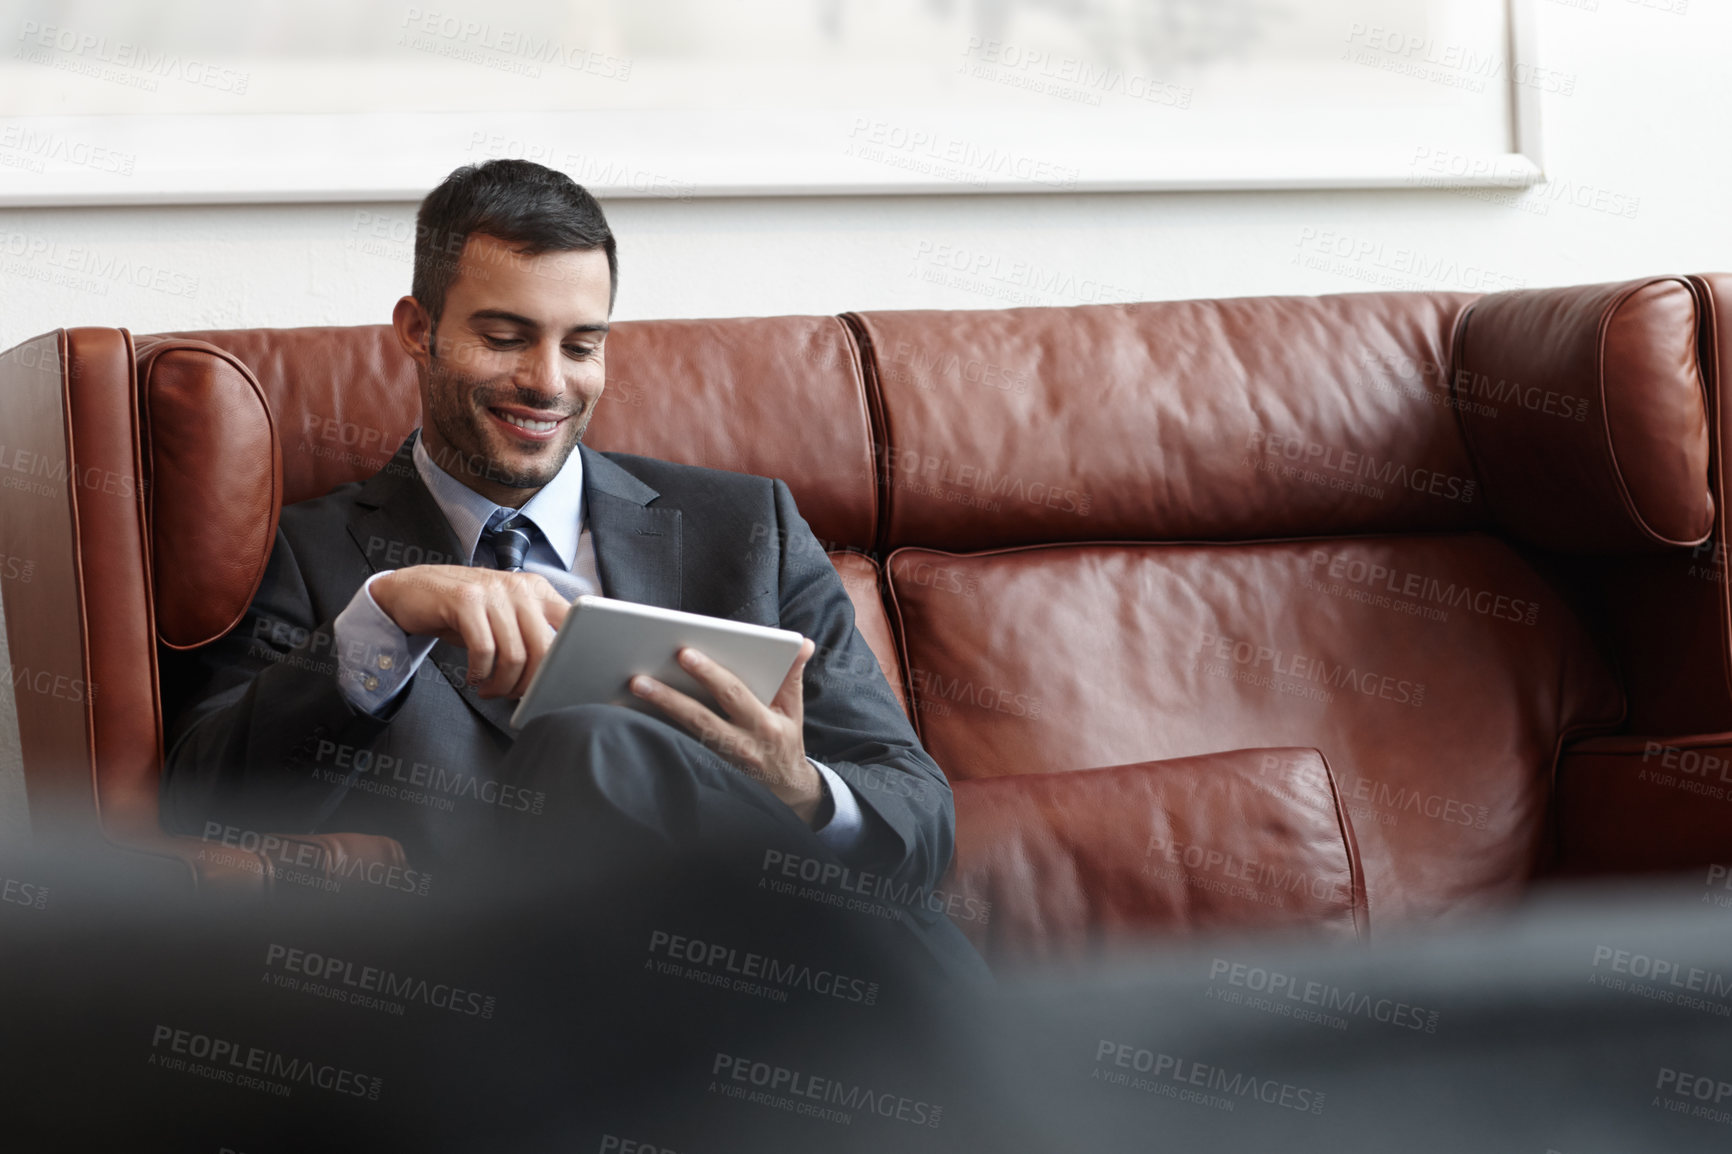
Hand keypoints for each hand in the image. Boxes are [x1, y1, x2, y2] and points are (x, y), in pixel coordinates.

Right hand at [370, 565, 568, 698]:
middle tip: (514, 695)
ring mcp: (493, 592)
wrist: (412, 590)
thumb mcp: (505, 616)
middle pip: (544, 648)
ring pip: (514, 654)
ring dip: (503, 683)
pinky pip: (484, 650)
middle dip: (531, 683)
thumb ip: (532, 634)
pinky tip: (474, 678)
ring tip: (490, 689)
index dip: (570, 657)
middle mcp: (520, 587)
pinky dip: (480, 673)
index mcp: (537, 590)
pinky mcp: (465, 601)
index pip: (571, 624)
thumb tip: (555, 675)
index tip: (557, 683)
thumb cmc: (463, 611)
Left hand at [629, 639, 822, 823]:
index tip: (683, 653)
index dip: (709, 674)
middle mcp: (741, 744)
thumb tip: (801, 643)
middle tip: (639, 678)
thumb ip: (793, 675)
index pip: (733, 693)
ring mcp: (721, 760)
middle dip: (669, 697)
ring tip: (632, 692)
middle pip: (700, 717)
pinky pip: (680, 748)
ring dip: (657, 714)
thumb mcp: (794, 710)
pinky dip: (658, 731)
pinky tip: (634, 715)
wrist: (786, 790)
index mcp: (764, 724)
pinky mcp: (708, 769)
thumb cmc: (785, 740)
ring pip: (684, 735)